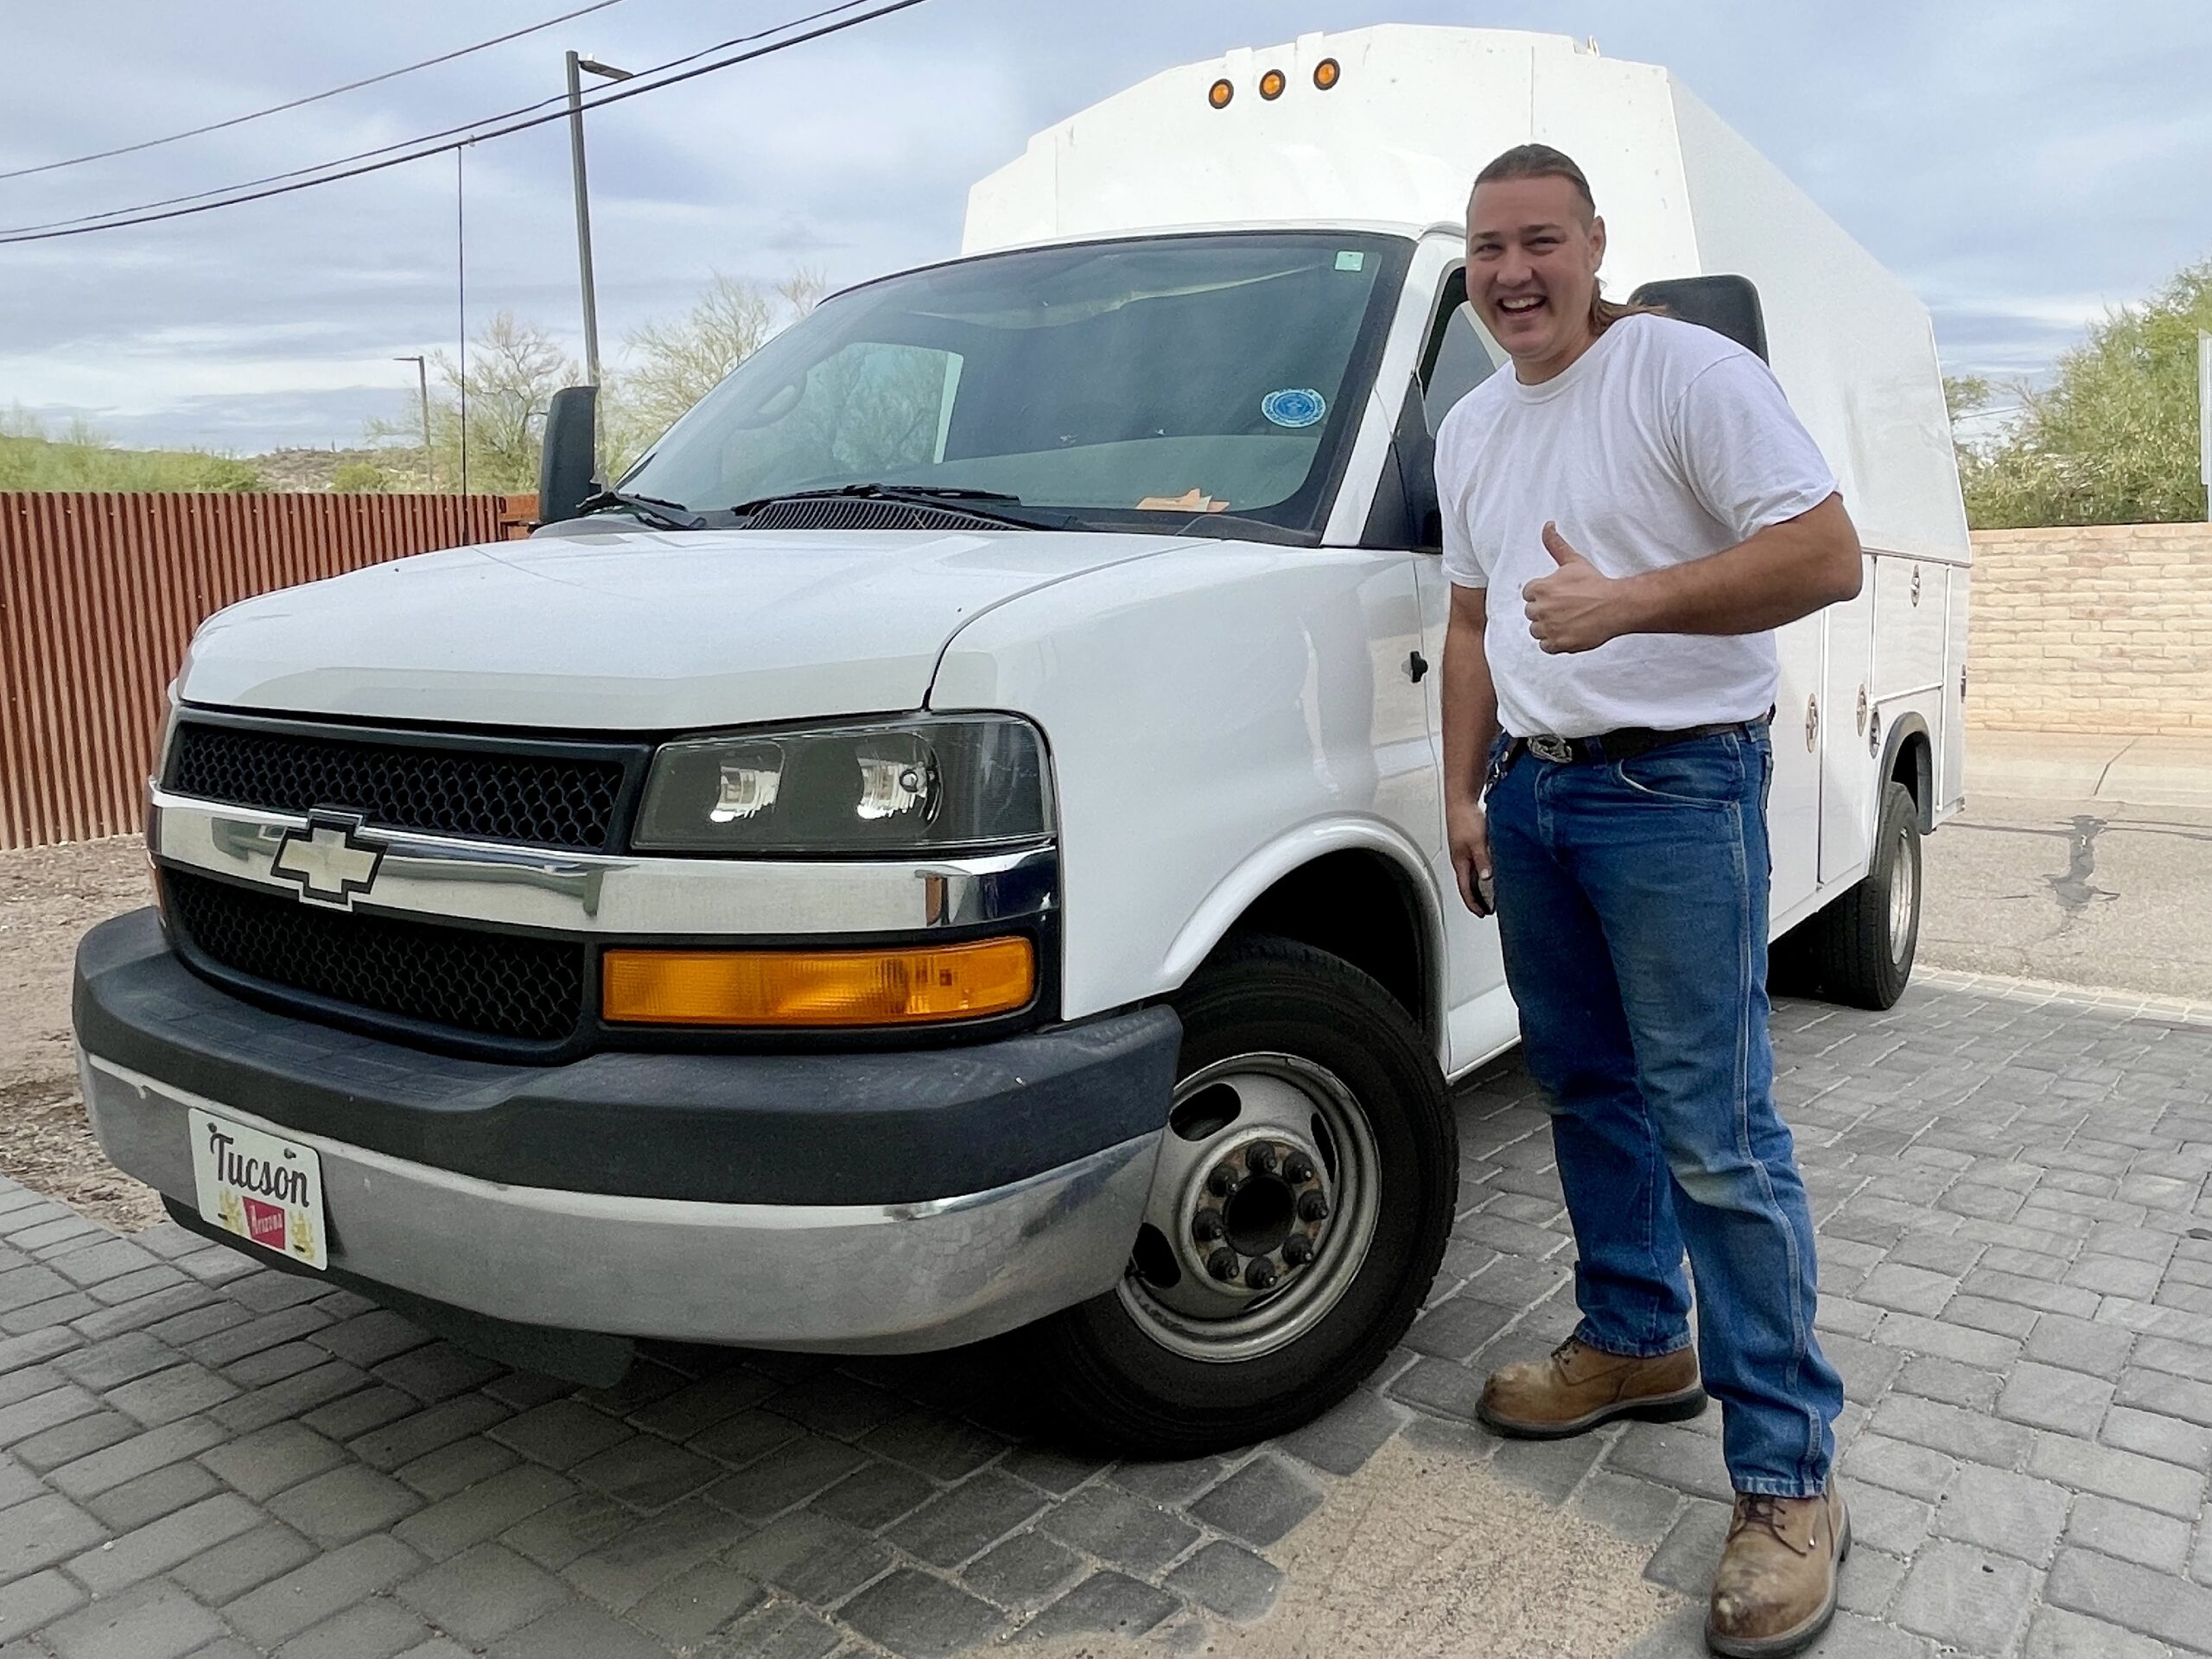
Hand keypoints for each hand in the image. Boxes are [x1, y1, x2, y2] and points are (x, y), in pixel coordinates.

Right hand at [1448, 797, 1494, 917]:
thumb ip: (1483, 861)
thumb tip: (1487, 878)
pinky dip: (1484, 871)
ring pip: (1472, 874)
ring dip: (1481, 885)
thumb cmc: (1465, 818)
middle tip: (1488, 907)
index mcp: (1460, 862)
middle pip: (1468, 884)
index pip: (1465, 890)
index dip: (1473, 904)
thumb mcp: (1477, 842)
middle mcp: (1461, 859)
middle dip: (1477, 898)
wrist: (1461, 800)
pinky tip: (1493, 869)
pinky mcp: (1470, 843)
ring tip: (1492, 893)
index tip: (1482, 913)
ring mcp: (1465, 851)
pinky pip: (1477, 863)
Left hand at [1521, 522, 1630, 653]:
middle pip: (1532, 613)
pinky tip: (1569, 631)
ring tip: (1568, 620)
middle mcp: (1541, 609)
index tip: (1559, 595)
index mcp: (1540, 588)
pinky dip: (1555, 642)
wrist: (1616, 605)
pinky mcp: (1558, 644)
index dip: (1544, 594)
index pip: (1529, 594)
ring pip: (1537, 630)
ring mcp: (1549, 628)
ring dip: (1548, 627)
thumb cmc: (1595, 583)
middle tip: (1567, 607)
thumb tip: (1547, 525)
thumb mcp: (1573, 561)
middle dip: (1545, 611)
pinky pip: (1546, 646)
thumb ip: (1555, 544)